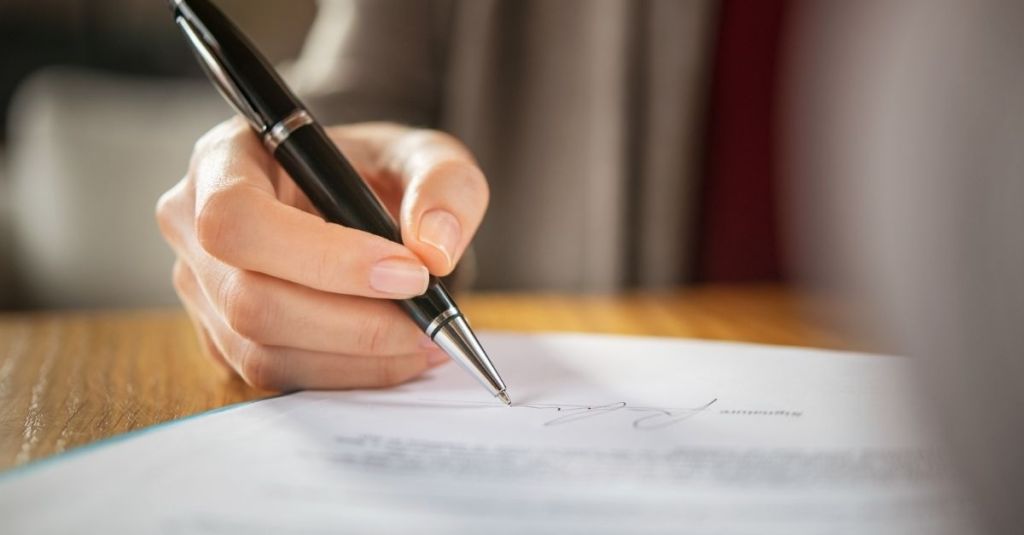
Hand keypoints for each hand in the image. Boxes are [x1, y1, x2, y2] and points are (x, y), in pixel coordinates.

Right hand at [156, 119, 487, 389]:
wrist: (358, 201)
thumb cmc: (377, 171)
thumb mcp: (425, 155)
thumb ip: (444, 186)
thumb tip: (433, 250)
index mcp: (226, 158)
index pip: (239, 218)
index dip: (323, 257)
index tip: (408, 273)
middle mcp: (193, 225)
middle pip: (248, 298)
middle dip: (352, 323)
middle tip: (428, 322)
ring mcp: (201, 290)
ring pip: (261, 350)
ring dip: (356, 358)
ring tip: (425, 340)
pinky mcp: (223, 339)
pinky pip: (278, 375)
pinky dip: (347, 373)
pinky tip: (397, 353)